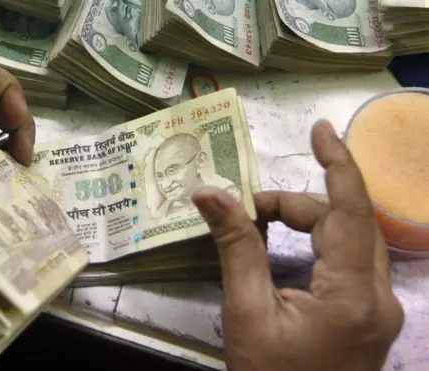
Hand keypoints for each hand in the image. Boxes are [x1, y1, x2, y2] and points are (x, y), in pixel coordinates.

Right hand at [192, 120, 402, 370]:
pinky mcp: (372, 315)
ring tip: (261, 223)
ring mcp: (381, 308)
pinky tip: (290, 246)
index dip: (337, 163)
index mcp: (352, 297)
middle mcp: (379, 297)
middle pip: (346, 223)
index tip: (320, 129)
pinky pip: (350, 261)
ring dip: (308, 222)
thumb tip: (209, 193)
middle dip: (298, 204)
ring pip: (350, 240)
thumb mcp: (247, 313)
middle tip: (248, 208)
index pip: (350, 212)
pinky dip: (318, 244)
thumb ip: (236, 247)